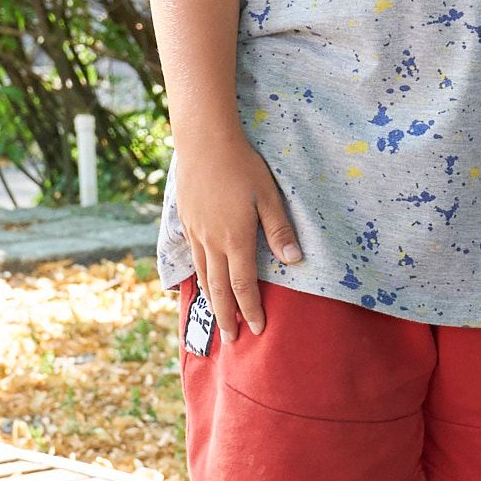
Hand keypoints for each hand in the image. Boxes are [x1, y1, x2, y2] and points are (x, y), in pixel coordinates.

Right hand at [169, 128, 299, 333]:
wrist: (204, 141)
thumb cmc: (242, 165)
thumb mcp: (269, 196)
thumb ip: (279, 231)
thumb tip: (294, 262)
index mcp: (235, 239)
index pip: (243, 286)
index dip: (251, 309)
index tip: (257, 329)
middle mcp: (212, 241)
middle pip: (219, 289)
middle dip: (227, 317)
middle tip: (232, 340)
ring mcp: (196, 232)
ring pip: (203, 275)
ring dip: (211, 301)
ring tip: (218, 318)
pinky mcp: (186, 221)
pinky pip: (193, 258)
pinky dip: (199, 276)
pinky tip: (203, 280)